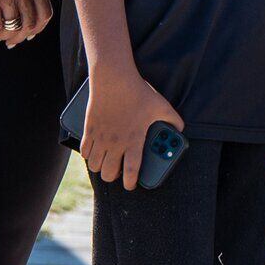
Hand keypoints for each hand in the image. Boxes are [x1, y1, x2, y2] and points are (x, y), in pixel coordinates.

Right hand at [81, 68, 184, 190]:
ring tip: (105, 163)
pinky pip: (84, 151)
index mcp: (134, 141)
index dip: (130, 183)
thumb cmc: (138, 93)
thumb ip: (173, 120)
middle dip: (113, 177)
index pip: (130, 171)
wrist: (114, 79)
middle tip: (117, 172)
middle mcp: (115, 143)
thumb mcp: (161, 106)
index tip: (131, 185)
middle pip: (108, 173)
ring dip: (99, 167)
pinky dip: (88, 155)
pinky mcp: (89, 130)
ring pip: (94, 165)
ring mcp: (100, 137)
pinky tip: (93, 151)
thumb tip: (181, 129)